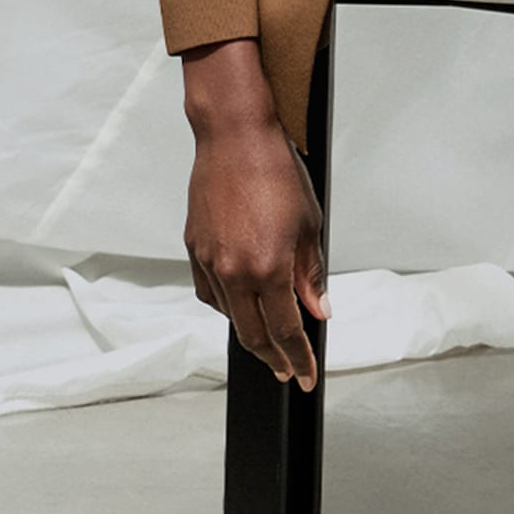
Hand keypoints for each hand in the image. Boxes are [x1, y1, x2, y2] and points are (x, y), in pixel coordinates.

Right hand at [181, 44, 328, 388]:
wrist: (234, 137)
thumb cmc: (276, 172)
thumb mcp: (309, 225)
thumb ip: (311, 274)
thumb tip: (319, 309)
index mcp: (267, 268)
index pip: (285, 331)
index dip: (298, 358)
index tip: (307, 376)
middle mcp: (234, 272)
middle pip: (252, 335)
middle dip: (274, 358)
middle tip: (289, 371)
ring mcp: (209, 261)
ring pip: (230, 315)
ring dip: (251, 332)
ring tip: (271, 341)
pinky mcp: (194, 249)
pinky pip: (210, 293)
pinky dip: (228, 305)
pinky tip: (241, 306)